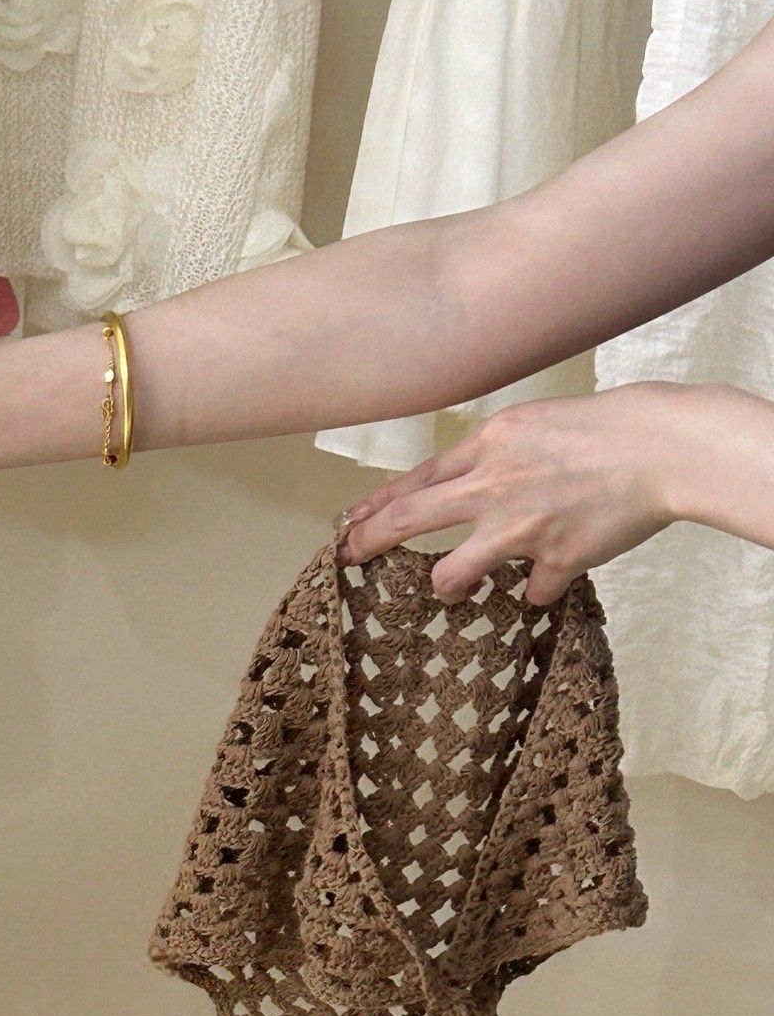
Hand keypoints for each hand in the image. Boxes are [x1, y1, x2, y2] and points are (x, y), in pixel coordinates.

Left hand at [338, 384, 698, 604]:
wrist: (665, 446)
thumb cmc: (608, 427)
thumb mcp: (535, 422)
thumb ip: (495, 453)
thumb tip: (465, 481)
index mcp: (489, 446)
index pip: (415, 481)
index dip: (376, 506)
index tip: (350, 526)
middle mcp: (494, 487)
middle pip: (409, 521)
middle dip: (370, 543)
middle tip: (351, 559)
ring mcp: (522, 528)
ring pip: (451, 575)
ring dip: (448, 585)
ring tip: (456, 587)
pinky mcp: (557, 560)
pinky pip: (531, 593)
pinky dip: (540, 587)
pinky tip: (554, 575)